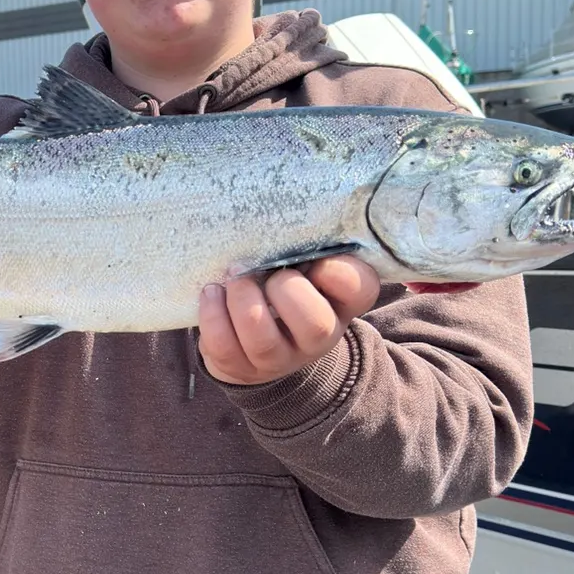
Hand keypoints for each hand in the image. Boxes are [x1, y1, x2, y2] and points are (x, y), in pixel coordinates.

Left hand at [198, 254, 379, 386]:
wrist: (252, 341)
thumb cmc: (281, 287)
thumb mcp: (303, 266)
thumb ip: (304, 245)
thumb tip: (281, 205)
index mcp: (340, 303)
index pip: (361, 289)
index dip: (339, 272)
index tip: (315, 260)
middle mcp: (317, 337)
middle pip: (315, 325)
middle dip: (284, 290)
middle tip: (264, 273)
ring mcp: (279, 358)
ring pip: (263, 340)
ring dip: (242, 301)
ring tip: (232, 278)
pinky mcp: (241, 368)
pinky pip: (225, 347)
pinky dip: (213, 315)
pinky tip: (212, 293)